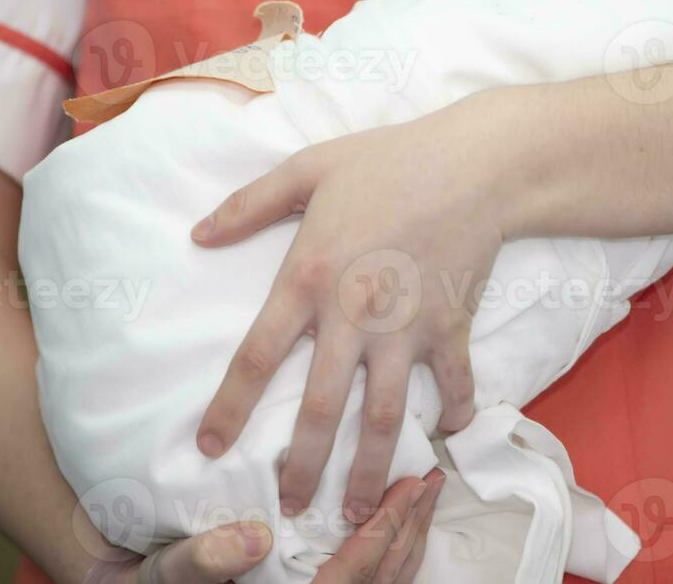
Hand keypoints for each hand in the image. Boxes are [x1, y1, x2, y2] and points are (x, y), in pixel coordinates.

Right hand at [86, 471, 444, 583]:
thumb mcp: (167, 572)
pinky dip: (390, 550)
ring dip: (407, 538)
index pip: (350, 578)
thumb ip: (204, 561)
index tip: (405, 489)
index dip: (381, 534)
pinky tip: (395, 517)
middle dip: (409, 530)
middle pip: (380, 582)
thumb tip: (253, 538)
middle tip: (428, 481)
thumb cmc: (152, 583)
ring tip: (423, 492)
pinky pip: (368, 581)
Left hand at [192, 99, 507, 520]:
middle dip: (304, 467)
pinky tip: (444, 436)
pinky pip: (451, 384)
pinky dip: (451, 413)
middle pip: (321, 408)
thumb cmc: (386, 160)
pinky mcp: (450, 327)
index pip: (258, 356)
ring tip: (357, 511)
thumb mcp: (307, 168)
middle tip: (290, 509)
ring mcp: (406, 328)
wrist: (473, 163)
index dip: (230, 407)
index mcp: (309, 277)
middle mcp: (354, 315)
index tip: (210, 448)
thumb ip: (248, 204)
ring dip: (370, 469)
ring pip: (384, 417)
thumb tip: (198, 236)